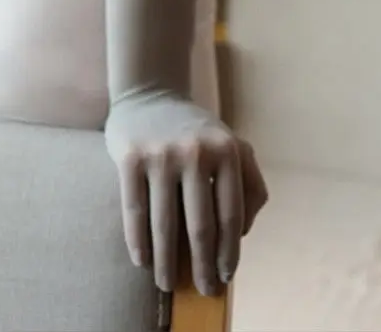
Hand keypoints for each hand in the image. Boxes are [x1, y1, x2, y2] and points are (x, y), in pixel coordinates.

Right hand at [104, 90, 267, 296]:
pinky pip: (135, 208)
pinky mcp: (130, 156)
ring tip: (165, 284)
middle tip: (201, 289)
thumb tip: (242, 234)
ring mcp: (161, 153)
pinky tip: (141, 260)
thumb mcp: (232, 144)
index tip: (224, 277)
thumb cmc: (195, 129)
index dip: (229, 252)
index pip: (231, 215)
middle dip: (202, 265)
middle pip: (201, 225)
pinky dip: (138, 240)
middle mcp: (196, 152)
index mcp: (227, 151)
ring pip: (165, 222)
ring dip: (166, 261)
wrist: (149, 92)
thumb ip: (250, 183)